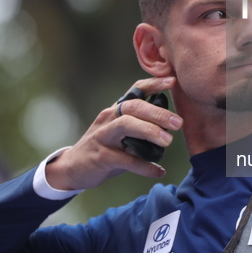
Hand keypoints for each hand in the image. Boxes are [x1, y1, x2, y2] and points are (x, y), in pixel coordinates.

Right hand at [45, 77, 182, 189]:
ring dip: (149, 131)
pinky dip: (144, 166)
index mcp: (116, 110)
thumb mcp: (120, 131)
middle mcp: (109, 118)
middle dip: (157, 113)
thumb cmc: (105, 147)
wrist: (73, 167)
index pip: (135, 91)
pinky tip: (158, 171)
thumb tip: (169, 125)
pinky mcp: (100, 157)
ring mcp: (103, 136)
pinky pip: (126, 160)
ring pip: (126, 126)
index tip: (172, 81)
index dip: (154, 84)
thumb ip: (141, 125)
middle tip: (178, 122)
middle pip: (133, 107)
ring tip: (168, 141)